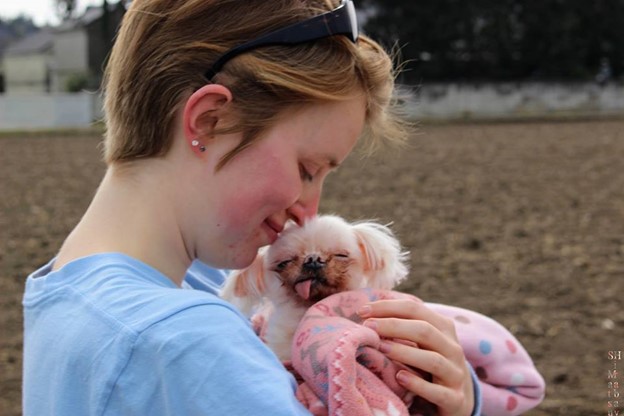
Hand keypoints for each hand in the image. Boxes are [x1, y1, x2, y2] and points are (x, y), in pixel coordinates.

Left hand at [358, 299, 473, 415]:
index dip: (388, 307)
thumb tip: (366, 314)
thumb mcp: (421, 342)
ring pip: (433, 360)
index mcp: (443, 327)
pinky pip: (438, 392)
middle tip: (367, 326)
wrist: (458, 400)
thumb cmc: (429, 363)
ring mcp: (456, 374)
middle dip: (393, 326)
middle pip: (424, 330)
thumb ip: (402, 327)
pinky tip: (399, 377)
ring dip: (404, 352)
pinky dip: (418, 384)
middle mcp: (452, 348)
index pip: (415, 309)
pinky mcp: (455, 399)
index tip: (362, 310)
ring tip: (381, 348)